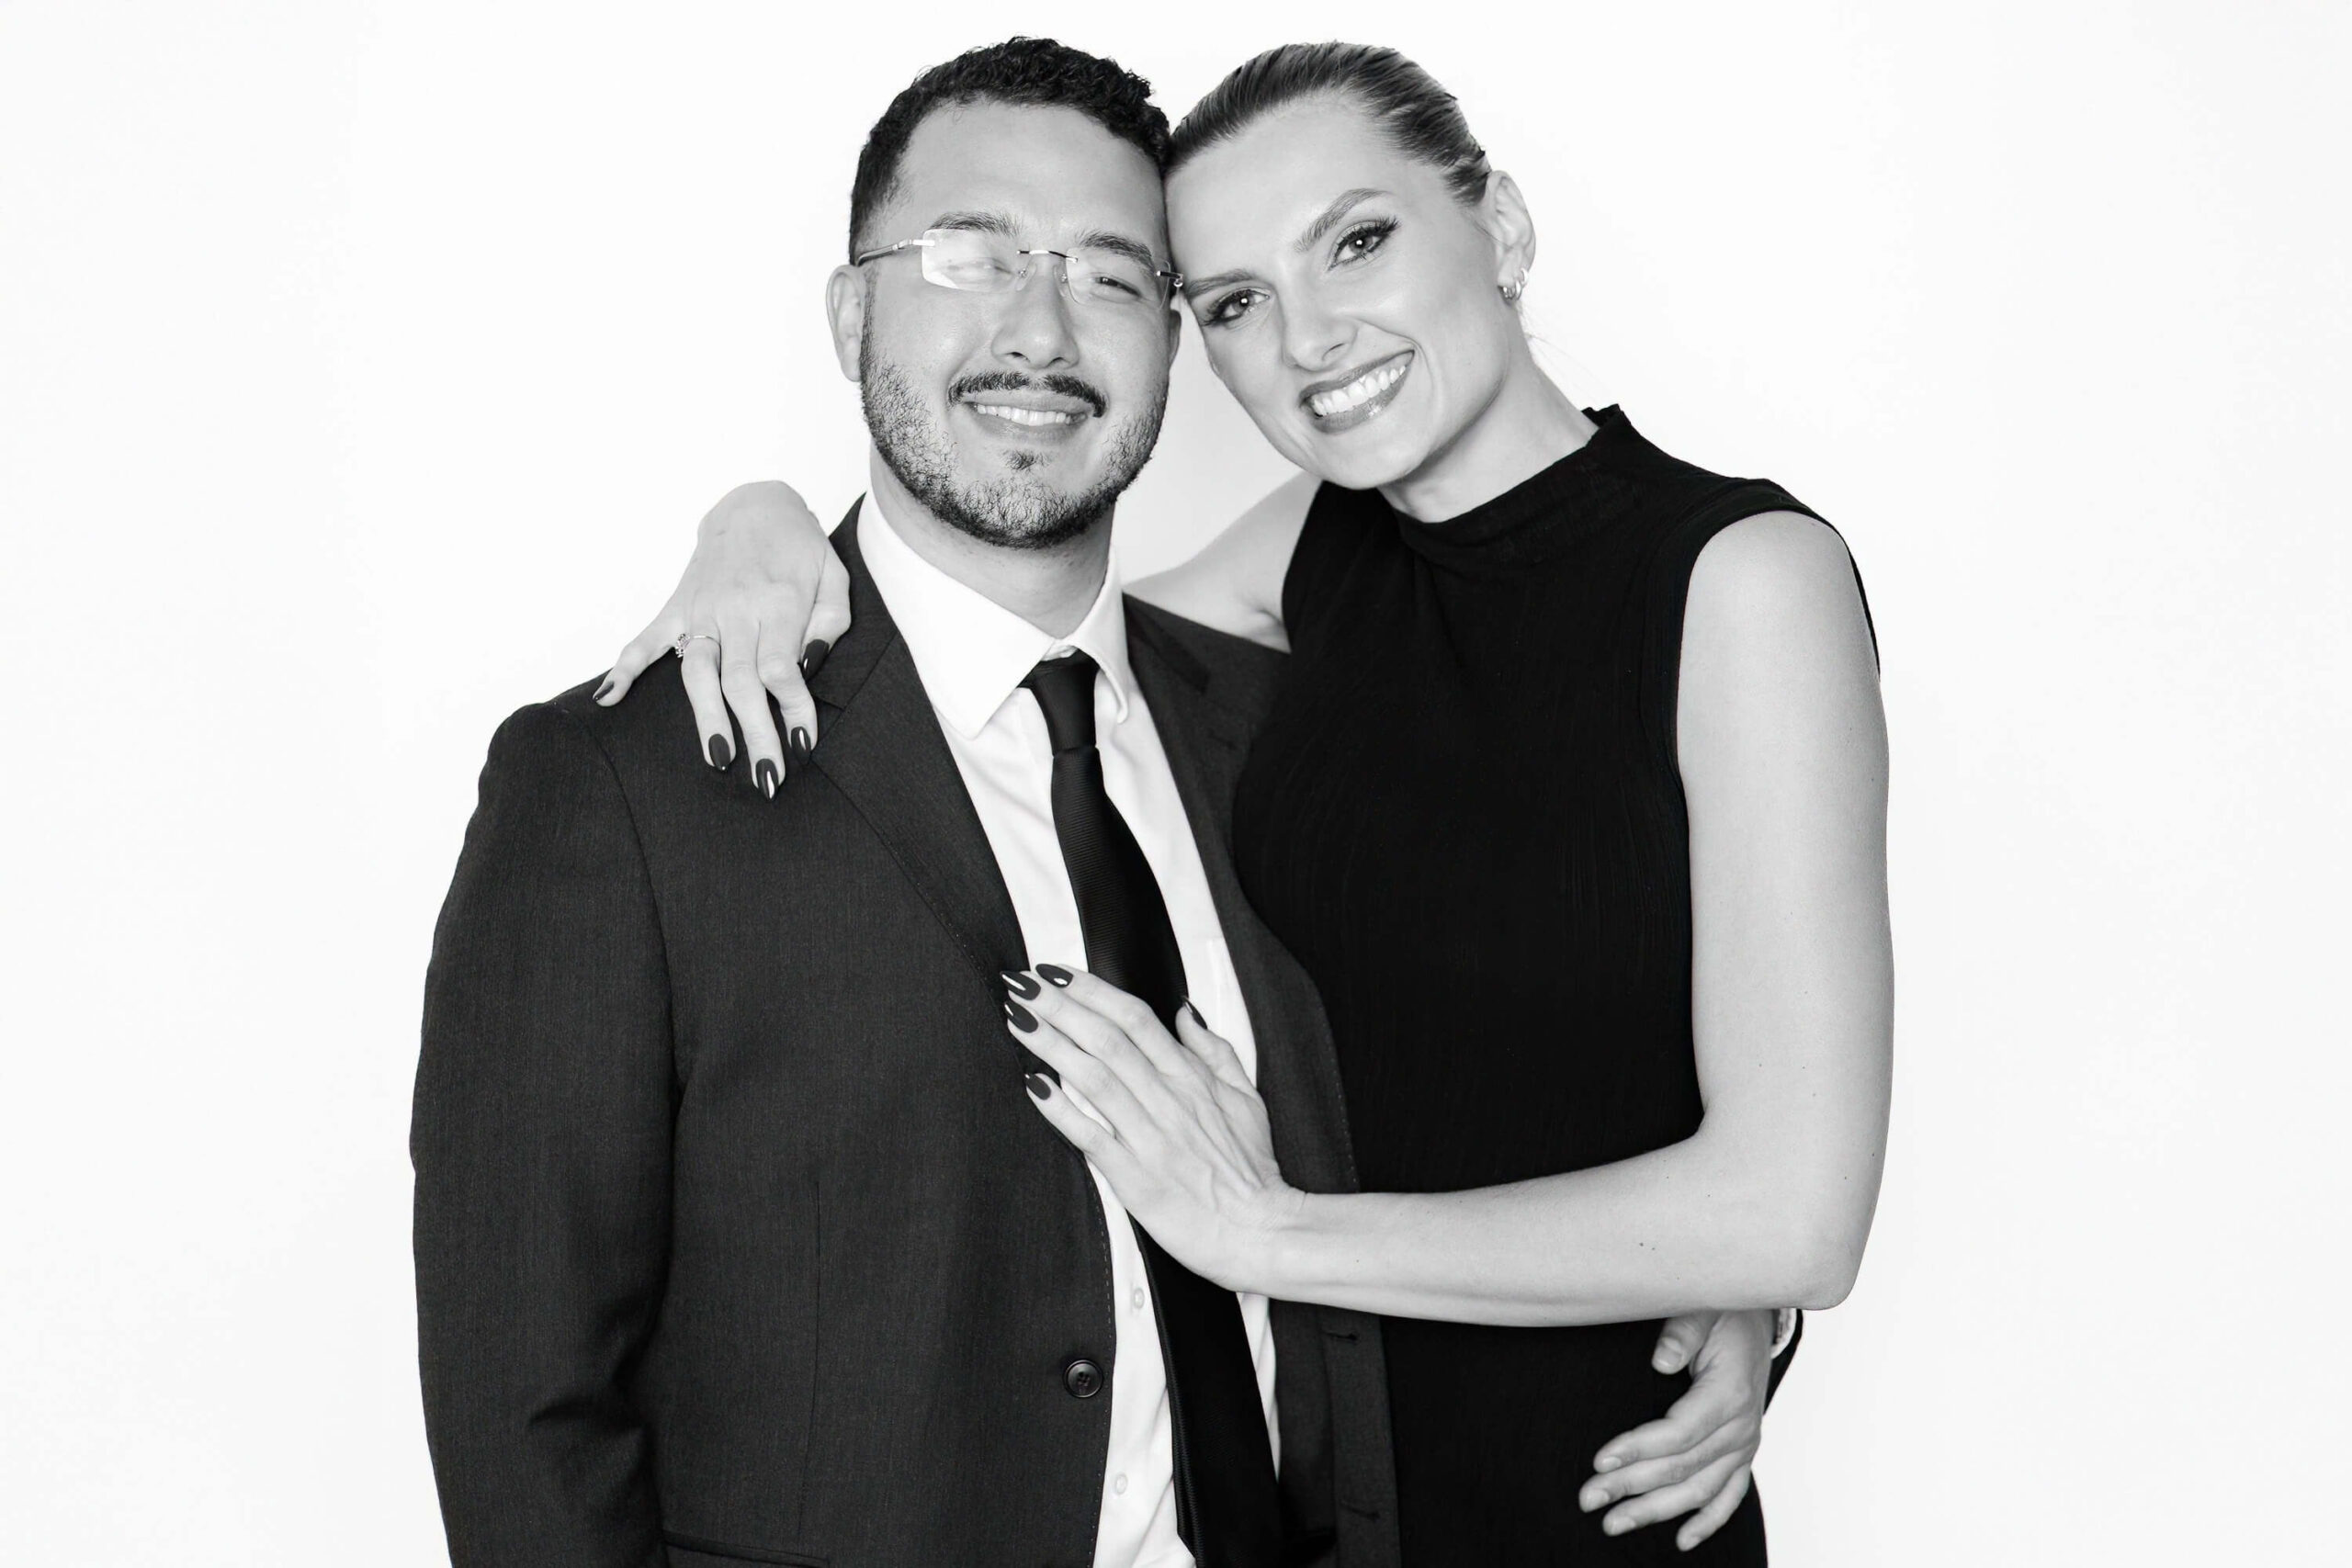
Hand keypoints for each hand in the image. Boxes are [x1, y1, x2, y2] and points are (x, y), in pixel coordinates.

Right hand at [596, 481, 852, 795]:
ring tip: (717, 759)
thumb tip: (809, 664)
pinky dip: (624, 668)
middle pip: (741, 682)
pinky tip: (608, 699)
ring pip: (697, 671)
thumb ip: (829, 623)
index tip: (802, 744)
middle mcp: (735, 609)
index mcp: (778, 602)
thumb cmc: (800, 549)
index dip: (793, 709)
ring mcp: (700, 609)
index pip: (782, 669)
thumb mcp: (834, 577)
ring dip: (706, 718)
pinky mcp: (678, 607)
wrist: (754, 506)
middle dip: (755, 733)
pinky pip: (646, 640)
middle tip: (765, 779)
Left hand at [1007, 968, 1302, 1291]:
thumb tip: (1184, 1011)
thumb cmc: (1250, 1171)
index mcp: (1191, 1078)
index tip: (1057, 975)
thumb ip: (1213, 1050)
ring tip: (1018, 1020)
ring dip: (1051, 1045)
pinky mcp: (1135, 1178)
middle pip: (1106, 1038)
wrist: (1260, 1231)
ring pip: (1094, 1077)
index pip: (1135, 1018)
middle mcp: (1168, 1100)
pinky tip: (1033, 1086)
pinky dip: (1060, 1110)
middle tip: (1022, 985)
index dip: (1092, 991)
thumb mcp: (1245, 1098)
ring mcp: (1150, 1138)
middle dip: (1059, 1007)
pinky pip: (1090, 1136)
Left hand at [1580, 1307, 1776, 1550]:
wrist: (1756, 1320)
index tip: (1599, 1460)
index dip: (1639, 1449)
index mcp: (1729, 1393)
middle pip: (1682, 1467)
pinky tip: (1681, 1541)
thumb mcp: (1703, 1309)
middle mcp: (1740, 1427)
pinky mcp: (1743, 1454)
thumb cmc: (1722, 1313)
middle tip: (1589, 1499)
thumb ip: (1683, 1332)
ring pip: (1700, 1489)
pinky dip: (1707, 1521)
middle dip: (1632, 1486)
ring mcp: (1744, 1445)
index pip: (1679, 1432)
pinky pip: (1729, 1496)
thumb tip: (1662, 1360)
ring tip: (1614, 1523)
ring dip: (1657, 1511)